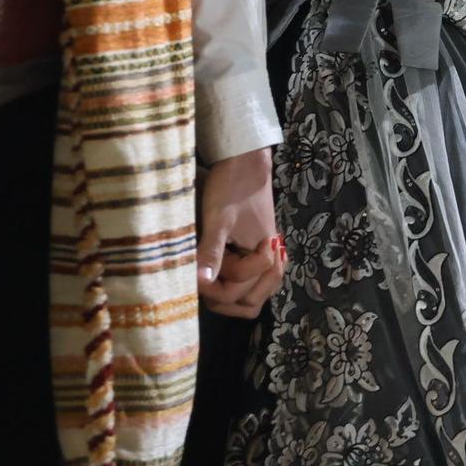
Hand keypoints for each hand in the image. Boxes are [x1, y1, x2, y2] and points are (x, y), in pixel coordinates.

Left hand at [196, 147, 282, 318]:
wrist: (245, 163)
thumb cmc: (230, 188)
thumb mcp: (217, 220)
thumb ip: (212, 252)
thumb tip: (201, 282)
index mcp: (263, 255)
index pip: (236, 292)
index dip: (210, 286)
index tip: (193, 271)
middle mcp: (272, 261)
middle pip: (248, 303)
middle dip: (221, 297)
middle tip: (200, 277)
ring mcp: (270, 258)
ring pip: (255, 297)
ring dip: (231, 298)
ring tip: (209, 281)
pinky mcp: (264, 252)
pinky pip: (257, 284)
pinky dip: (240, 288)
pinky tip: (221, 275)